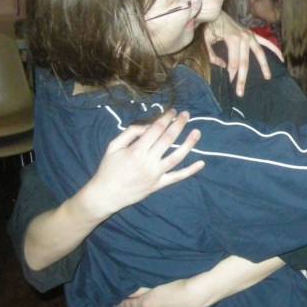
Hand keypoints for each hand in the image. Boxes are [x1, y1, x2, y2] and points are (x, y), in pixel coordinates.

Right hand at [77, 110, 204, 219]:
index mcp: (136, 150)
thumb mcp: (113, 146)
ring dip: (189, 144)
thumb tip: (147, 126)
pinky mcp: (159, 185)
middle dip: (179, 125)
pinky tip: (201, 163)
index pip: (156, 129)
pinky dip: (190, 171)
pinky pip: (177, 177)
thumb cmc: (108, 169)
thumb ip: (130, 133)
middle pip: (168, 139)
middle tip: (186, 115)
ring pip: (177, 157)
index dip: (166, 118)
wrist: (105, 195)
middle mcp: (148, 161)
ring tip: (197, 132)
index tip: (173, 111)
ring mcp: (156, 174)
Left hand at [204, 12, 282, 96]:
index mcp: (232, 39)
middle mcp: (244, 38)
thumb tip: (224, 66)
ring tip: (267, 77)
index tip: (229, 84)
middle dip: (242, 78)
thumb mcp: (206, 39)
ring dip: (264, 66)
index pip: (233, 62)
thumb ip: (213, 54)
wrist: (216, 11)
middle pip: (245, 62)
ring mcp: (251, 36)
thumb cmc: (210, 26)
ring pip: (260, 54)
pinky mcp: (254, 34)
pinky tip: (281, 58)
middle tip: (240, 92)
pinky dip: (275, 50)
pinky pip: (267, 43)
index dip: (231, 74)